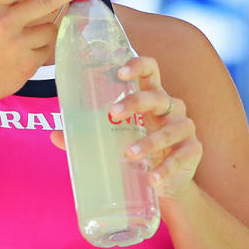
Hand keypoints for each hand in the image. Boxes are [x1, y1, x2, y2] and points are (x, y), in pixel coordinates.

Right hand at [0, 0, 99, 105]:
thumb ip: (6, 0)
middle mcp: (5, 22)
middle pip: (50, 0)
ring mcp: (19, 45)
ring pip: (52, 28)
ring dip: (47, 28)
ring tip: (27, 36)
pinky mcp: (29, 64)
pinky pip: (48, 48)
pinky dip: (42, 48)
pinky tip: (24, 53)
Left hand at [50, 56, 201, 198]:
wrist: (167, 182)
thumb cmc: (139, 149)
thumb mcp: (116, 139)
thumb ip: (87, 136)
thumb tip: (54, 134)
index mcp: (152, 97)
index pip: (150, 70)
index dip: (138, 65)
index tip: (120, 72)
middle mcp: (171, 108)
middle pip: (157, 96)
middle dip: (135, 102)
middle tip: (113, 113)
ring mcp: (185, 128)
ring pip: (170, 130)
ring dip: (149, 142)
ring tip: (128, 154)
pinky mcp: (193, 150)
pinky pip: (182, 156)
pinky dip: (166, 168)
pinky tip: (152, 178)